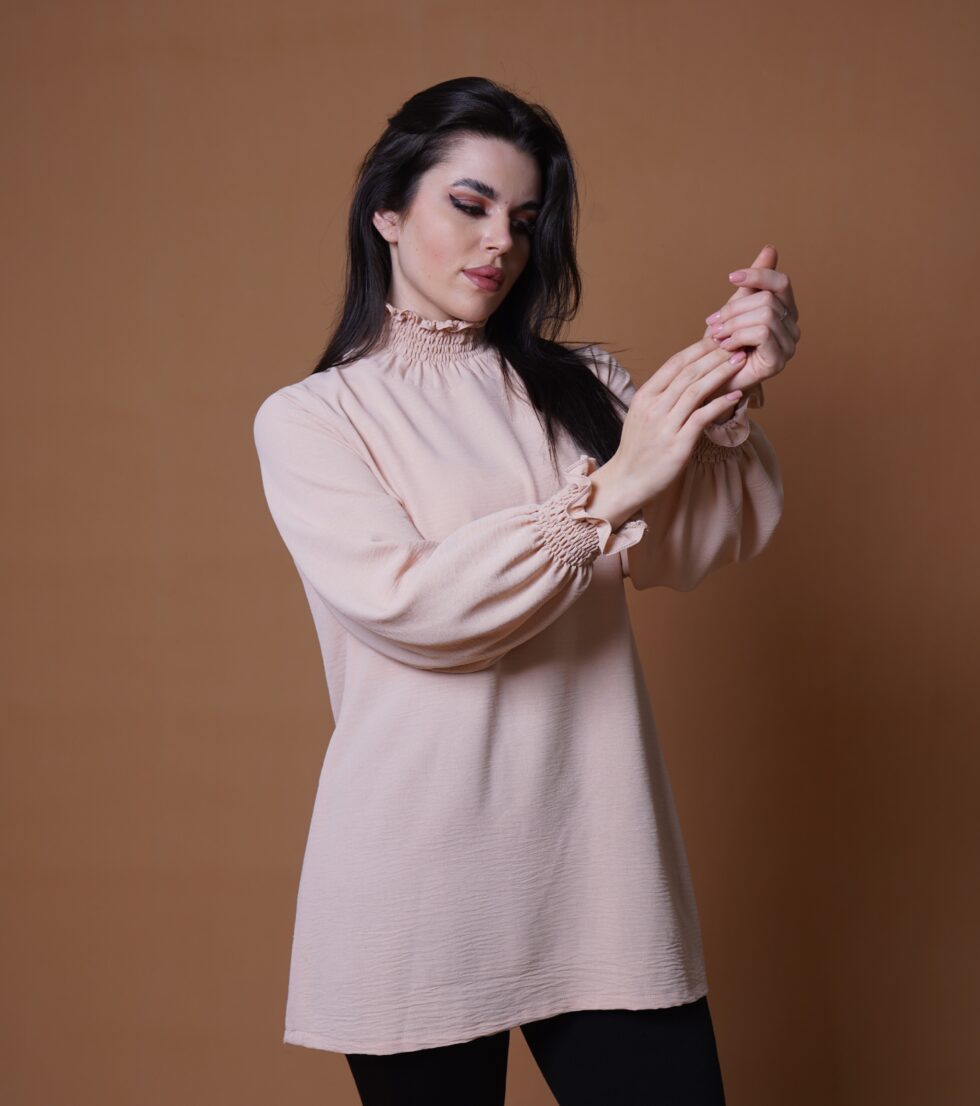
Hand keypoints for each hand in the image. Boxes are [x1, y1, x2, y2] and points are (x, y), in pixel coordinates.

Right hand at [597, 337, 749, 518]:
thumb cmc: (639, 449)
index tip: (718, 339)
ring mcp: (665, 426)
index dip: (698, 348)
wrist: (627, 481)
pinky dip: (720, 404)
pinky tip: (736, 395)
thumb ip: (661, 396)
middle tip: (736, 345)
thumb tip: (685, 377)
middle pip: (688, 373)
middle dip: (714, 356)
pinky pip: (702, 417)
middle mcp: (653, 408)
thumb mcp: (642, 415)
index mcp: (644, 396)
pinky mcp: (678, 445)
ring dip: (720, 373)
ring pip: (696, 391)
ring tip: (739, 362)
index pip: (674, 363)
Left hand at [700, 244, 800, 398]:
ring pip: (764, 315)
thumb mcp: (736, 307)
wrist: (711, 380)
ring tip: (718, 337)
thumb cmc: (723, 345)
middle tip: (714, 323)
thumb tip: (771, 249)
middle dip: (735, 309)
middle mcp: (792, 329)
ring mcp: (788, 347)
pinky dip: (738, 336)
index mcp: (785, 312)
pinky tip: (727, 347)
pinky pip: (763, 333)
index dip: (757, 275)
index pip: (781, 283)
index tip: (731, 277)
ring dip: (733, 324)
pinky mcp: (778, 362)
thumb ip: (753, 282)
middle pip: (768, 300)